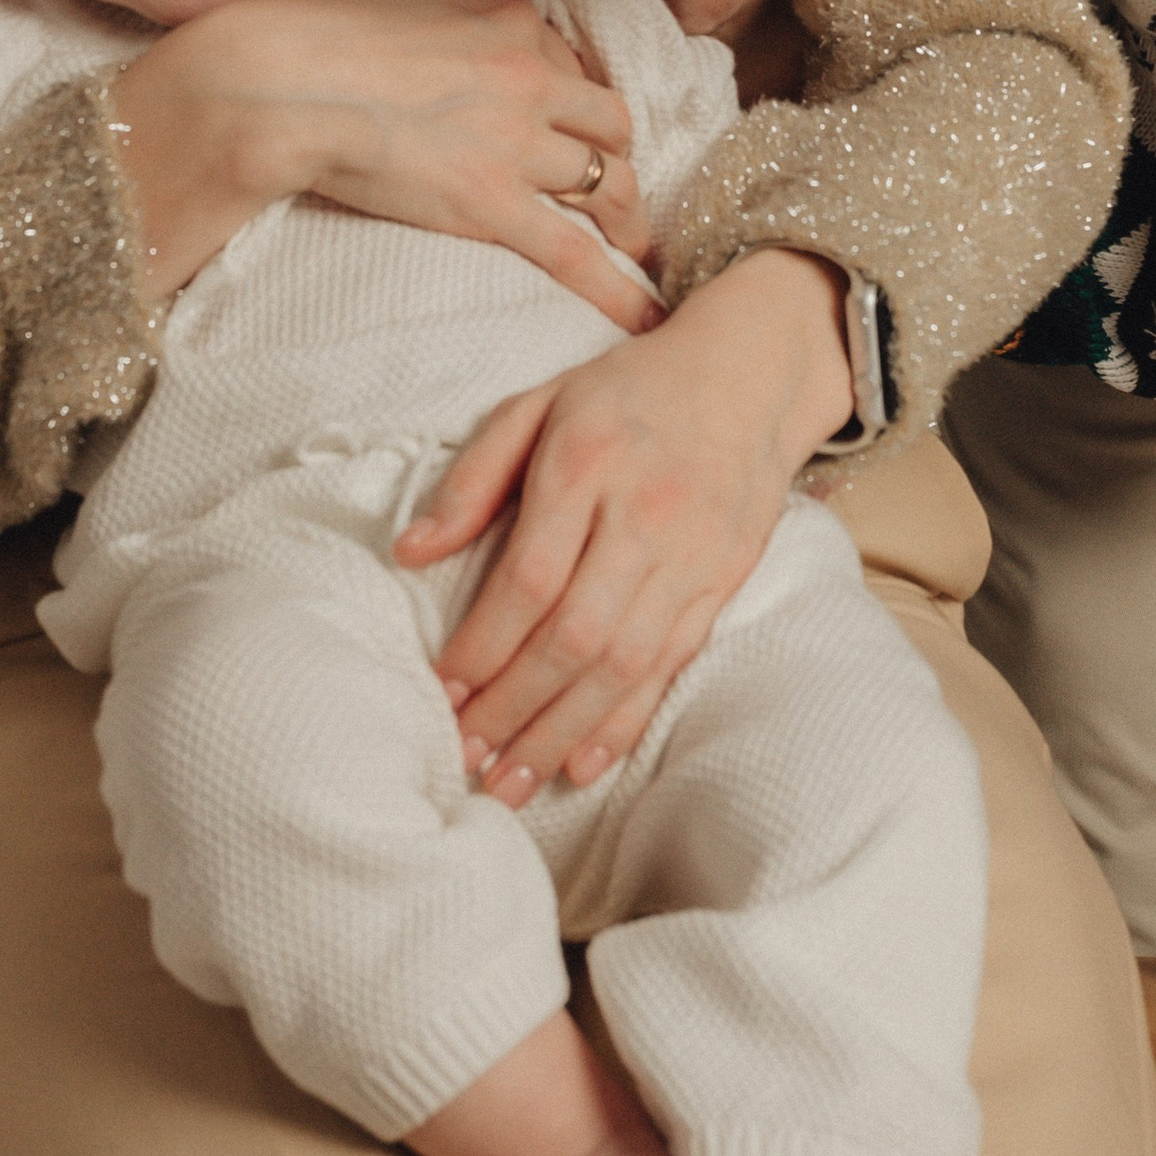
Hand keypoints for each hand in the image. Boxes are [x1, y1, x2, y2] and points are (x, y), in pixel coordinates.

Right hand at [112, 0, 655, 316]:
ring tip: (633, 244)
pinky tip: (642, 315)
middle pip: (608, 122)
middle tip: (613, 181)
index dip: (574, 92)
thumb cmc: (312, 10)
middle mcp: (531, 79)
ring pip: (605, 183)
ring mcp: (516, 147)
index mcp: (512, 18)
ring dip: (625, 216)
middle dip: (615, 152)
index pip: (571, 61)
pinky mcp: (492, 208)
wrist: (268, 84)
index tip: (571, 119)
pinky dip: (616, 286)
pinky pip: (574, 253)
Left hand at [398, 248, 852, 799]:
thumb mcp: (538, 403)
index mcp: (588, 462)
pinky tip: (584, 762)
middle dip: (516, 706)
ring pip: (625, 663)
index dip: (484, 644)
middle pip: (576, 634)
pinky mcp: (724, 582)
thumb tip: (407, 551)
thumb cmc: (625, 391)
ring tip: (512, 782)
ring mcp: (693, 555)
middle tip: (467, 757)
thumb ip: (473, 477)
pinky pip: (673, 665)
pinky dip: (627, 721)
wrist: (748, 373)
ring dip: (563, 732)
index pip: (530, 577)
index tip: (443, 689)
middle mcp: (646, 515)